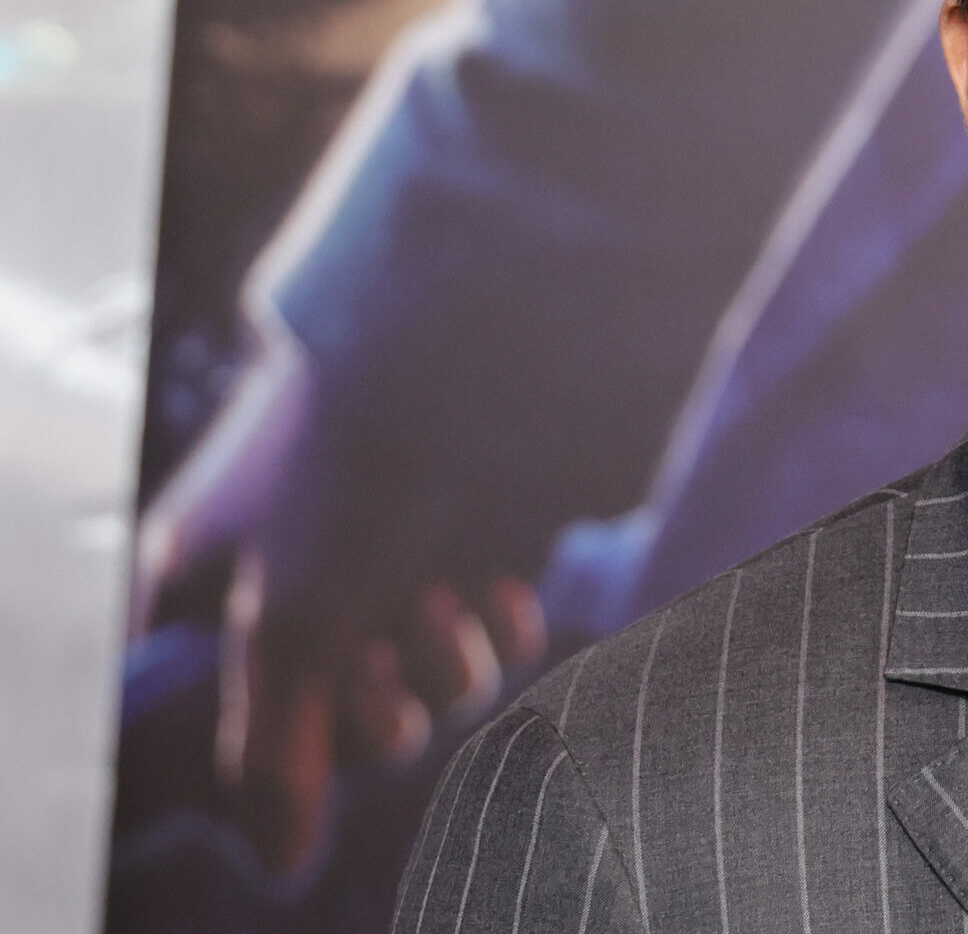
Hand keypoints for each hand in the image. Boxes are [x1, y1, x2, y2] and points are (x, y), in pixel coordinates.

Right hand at [133, 343, 549, 870]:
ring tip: (441, 597)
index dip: (267, 733)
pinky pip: (499, 634)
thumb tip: (279, 863)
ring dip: (440, 660)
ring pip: (432, 681)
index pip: (220, 701)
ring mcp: (403, 548)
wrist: (482, 357)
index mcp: (213, 572)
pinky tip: (497, 585)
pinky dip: (500, 624)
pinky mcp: (491, 533)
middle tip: (376, 659)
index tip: (297, 708)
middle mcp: (307, 565)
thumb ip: (276, 757)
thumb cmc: (352, 478)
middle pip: (343, 715)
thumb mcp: (286, 629)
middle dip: (370, 706)